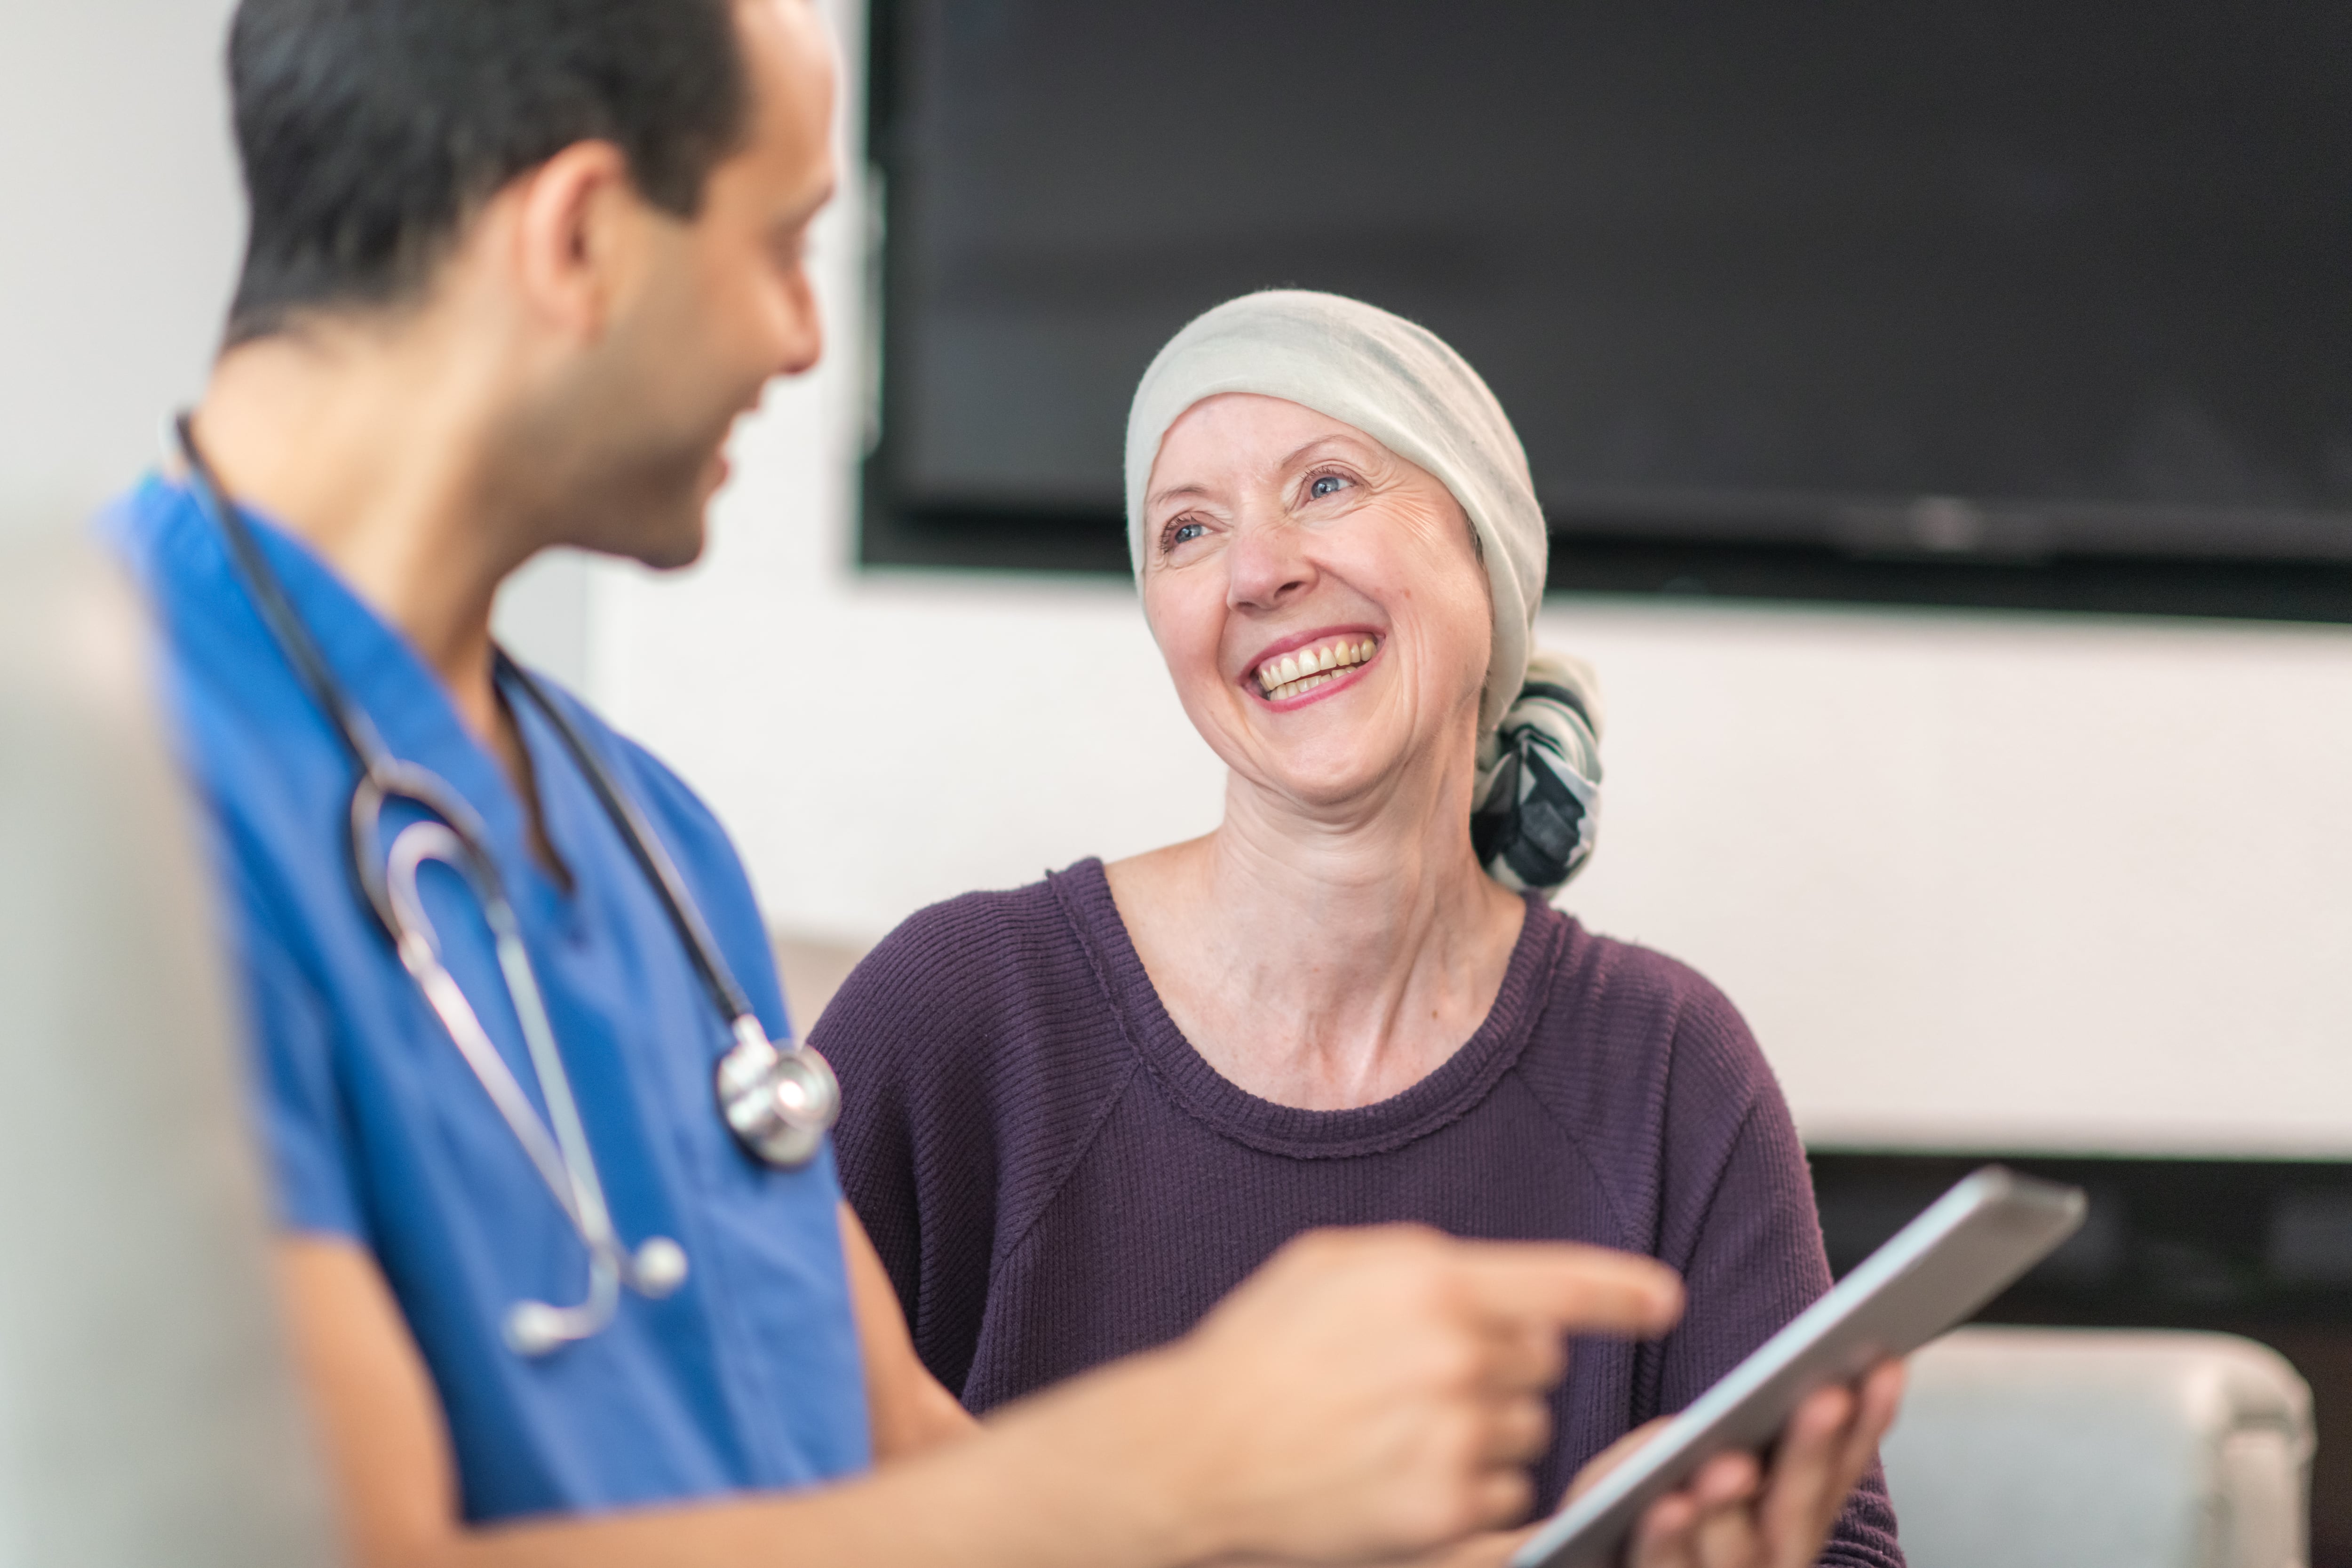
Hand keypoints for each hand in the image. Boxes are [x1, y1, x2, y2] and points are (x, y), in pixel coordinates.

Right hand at [1155, 1225, 1682, 1565]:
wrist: (1199, 1451)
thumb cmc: (1262, 1349)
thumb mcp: (1332, 1264)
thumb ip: (1425, 1261)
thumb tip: (1504, 1285)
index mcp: (1433, 1280)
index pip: (1562, 1283)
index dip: (1622, 1292)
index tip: (1663, 1301)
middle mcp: (1457, 1354)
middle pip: (1544, 1361)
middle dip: (1503, 1364)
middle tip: (1426, 1374)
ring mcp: (1456, 1436)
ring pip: (1528, 1428)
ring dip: (1486, 1429)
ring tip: (1401, 1427)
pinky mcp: (1447, 1508)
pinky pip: (1508, 1493)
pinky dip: (1471, 1487)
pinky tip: (1402, 1471)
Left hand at [1565, 1360, 1904, 1567]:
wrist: (1585, 1562)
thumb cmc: (1626, 1521)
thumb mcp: (1651, 1470)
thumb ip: (1689, 1448)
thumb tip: (1707, 1433)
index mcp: (1780, 1523)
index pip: (1834, 1473)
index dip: (1866, 1424)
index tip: (1887, 1361)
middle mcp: (1763, 1561)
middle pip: (1798, 1512)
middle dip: (1814, 1453)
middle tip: (1829, 1394)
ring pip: (1737, 1551)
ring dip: (1735, 1506)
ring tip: (1734, 1463)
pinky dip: (1670, 1538)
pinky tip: (1668, 1504)